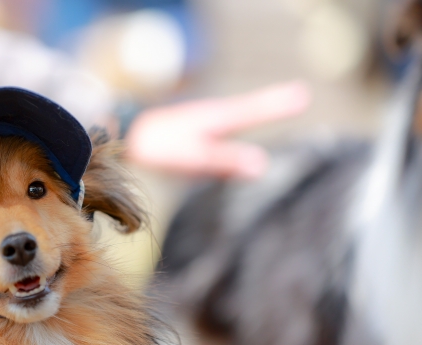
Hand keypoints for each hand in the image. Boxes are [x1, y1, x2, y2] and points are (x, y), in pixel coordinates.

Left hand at [125, 81, 310, 178]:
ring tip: (281, 104)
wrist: (125, 140)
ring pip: (234, 122)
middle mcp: (212, 119)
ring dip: (256, 114)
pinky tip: (233, 145)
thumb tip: (262, 165)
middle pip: (250, 111)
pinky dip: (232, 139)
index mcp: (216, 118)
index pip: (255, 110)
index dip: (279, 105)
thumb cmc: (157, 147)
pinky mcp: (193, 140)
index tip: (304, 94)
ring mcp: (203, 129)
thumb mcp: (193, 157)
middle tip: (300, 95)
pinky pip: (219, 140)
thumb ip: (226, 160)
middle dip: (273, 105)